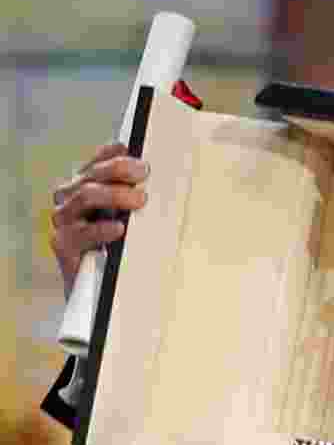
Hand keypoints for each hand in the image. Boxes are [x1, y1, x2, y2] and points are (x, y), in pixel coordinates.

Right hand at [50, 142, 148, 296]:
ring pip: (85, 196)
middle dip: (119, 170)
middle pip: (92, 175)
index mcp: (85, 186)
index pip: (97, 162)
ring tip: (139, 200)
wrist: (99, 290)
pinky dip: (101, 229)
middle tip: (144, 174)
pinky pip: (80, 232)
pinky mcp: (62, 244)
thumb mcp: (130, 220)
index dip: (115, 154)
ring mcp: (64, 220)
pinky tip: (119, 228)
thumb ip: (136, 200)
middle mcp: (70, 198)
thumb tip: (159, 183)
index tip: (138, 154)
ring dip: (115, 195)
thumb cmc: (118, 249)